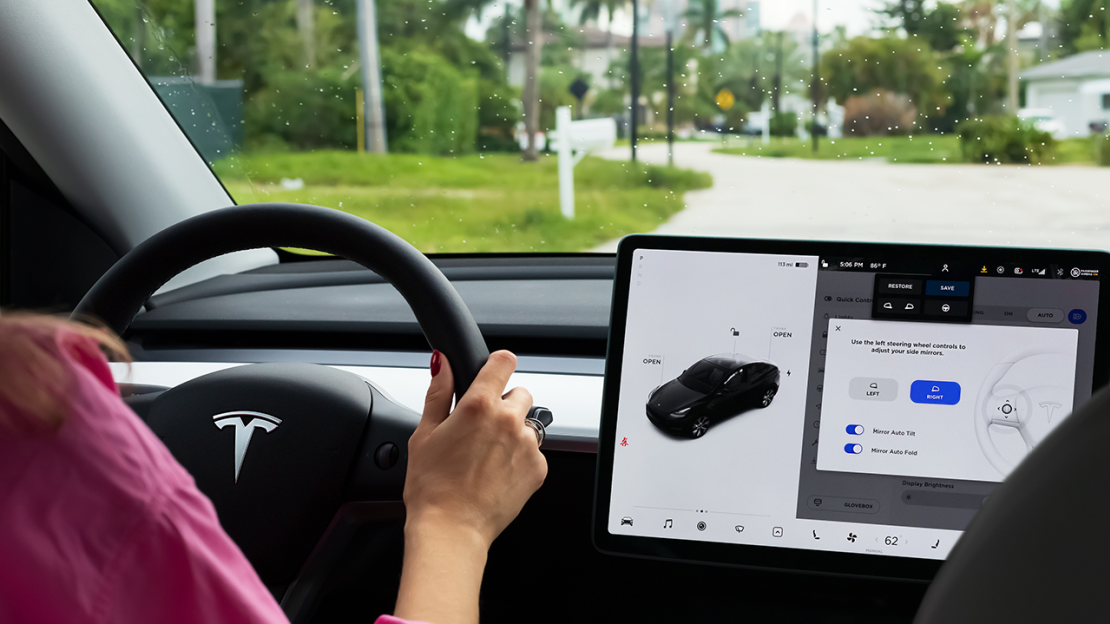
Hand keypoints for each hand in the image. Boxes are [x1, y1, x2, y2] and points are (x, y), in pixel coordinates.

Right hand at [393, 350, 546, 623]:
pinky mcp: (538, 468)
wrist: (452, 529)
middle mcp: (508, 421)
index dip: (498, 364)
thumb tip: (442, 362)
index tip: (494, 372)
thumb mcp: (424, 433)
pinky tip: (497, 474)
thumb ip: (438, 392)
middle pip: (519, 394)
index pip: (503, 362)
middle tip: (481, 430)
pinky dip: (520, 459)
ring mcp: (526, 445)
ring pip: (528, 424)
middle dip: (503, 405)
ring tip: (487, 457)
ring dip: (513, 433)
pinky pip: (534, 452)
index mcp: (478, 406)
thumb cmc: (432, 487)